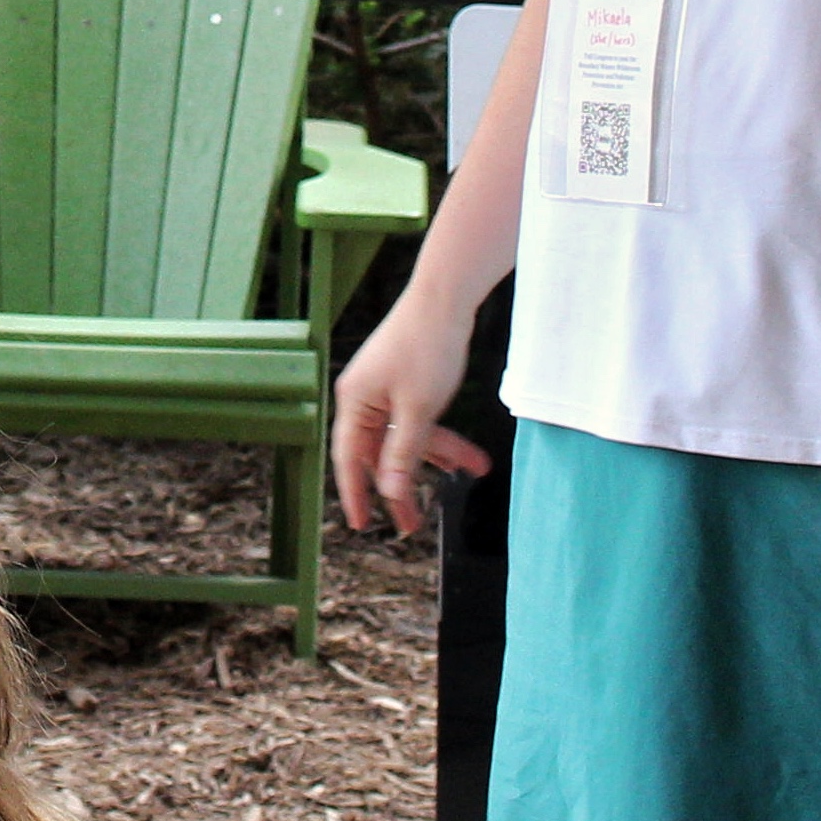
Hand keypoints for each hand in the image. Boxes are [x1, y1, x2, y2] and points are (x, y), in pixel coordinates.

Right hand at [327, 295, 499, 538]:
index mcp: (355, 402)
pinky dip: (439, 437)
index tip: (361, 524)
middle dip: (403, 484)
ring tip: (470, 471)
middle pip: (380, 452)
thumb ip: (403, 453)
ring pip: (405, 437)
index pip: (349, 459)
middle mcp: (363, 397)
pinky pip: (416, 421)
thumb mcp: (418, 409)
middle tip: (415, 522)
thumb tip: (390, 491)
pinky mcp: (403, 381)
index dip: (354, 494)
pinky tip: (464, 453)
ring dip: (436, 457)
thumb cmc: (427, 345)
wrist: (445, 296)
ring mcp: (383, 388)